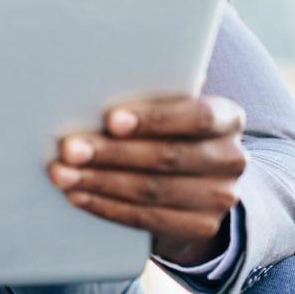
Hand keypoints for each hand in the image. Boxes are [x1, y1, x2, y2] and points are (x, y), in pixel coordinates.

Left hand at [47, 95, 247, 266]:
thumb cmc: (169, 129)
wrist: (197, 183)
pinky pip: (148, 219)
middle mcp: (232, 158)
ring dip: (100, 182)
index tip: (110, 120)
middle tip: (68, 149)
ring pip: (153, 190)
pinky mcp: (200, 227)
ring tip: (62, 174)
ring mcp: (220, 198)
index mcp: (228, 118)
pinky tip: (79, 196)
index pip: (197, 116)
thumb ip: (155, 92)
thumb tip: (113, 65)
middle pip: (167, 156)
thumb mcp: (170, 107)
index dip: (154, 119)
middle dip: (111, 153)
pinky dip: (107, 207)